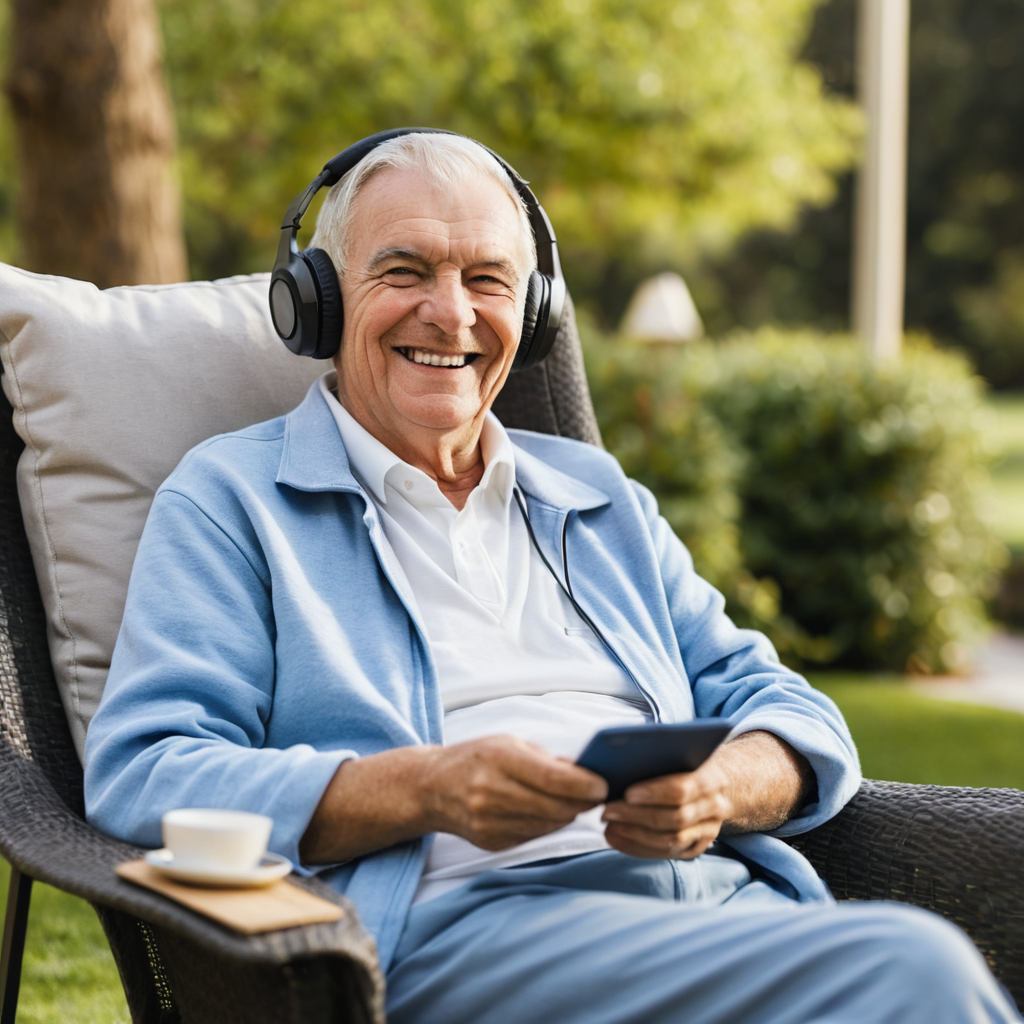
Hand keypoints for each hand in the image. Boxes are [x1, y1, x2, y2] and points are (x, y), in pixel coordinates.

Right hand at [421, 734, 608, 850]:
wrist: (431, 788)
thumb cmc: (475, 758)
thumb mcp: (508, 744)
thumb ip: (545, 759)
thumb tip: (584, 773)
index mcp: (498, 759)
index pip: (551, 778)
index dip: (582, 785)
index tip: (603, 786)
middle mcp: (491, 791)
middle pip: (553, 806)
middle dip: (581, 803)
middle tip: (596, 797)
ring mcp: (489, 821)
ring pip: (547, 825)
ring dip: (566, 815)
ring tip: (575, 803)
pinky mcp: (491, 842)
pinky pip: (533, 835)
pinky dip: (546, 825)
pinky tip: (547, 812)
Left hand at [601, 755, 732, 859]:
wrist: (714, 781)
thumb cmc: (688, 760)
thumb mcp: (680, 751)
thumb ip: (658, 758)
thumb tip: (618, 767)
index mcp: (713, 778)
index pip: (682, 790)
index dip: (654, 793)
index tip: (626, 793)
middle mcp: (716, 807)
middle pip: (675, 818)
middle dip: (637, 816)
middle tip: (607, 811)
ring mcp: (709, 830)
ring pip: (672, 840)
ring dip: (636, 834)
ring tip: (608, 826)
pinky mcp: (697, 846)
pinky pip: (667, 853)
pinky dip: (639, 846)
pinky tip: (616, 837)